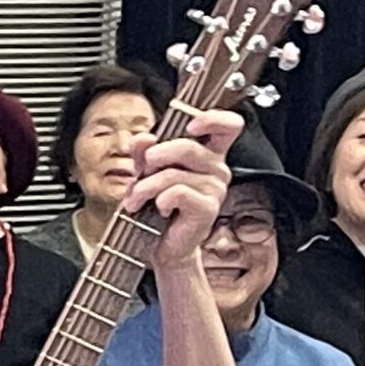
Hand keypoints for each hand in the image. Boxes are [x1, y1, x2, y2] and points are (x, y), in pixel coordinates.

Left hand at [125, 109, 240, 267]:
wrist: (163, 247)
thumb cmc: (158, 207)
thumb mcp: (147, 173)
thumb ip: (144, 153)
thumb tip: (142, 139)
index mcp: (208, 153)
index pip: (228, 125)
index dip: (212, 118)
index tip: (190, 125)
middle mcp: (217, 168)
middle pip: (187, 147)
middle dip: (155, 157)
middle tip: (141, 170)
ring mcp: (216, 189)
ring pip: (174, 173)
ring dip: (146, 185)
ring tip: (136, 198)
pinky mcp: (208, 208)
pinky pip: (177, 192)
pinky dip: (159, 199)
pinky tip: (160, 208)